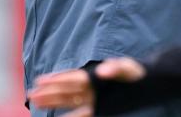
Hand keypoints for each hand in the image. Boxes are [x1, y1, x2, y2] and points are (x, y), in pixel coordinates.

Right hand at [29, 57, 146, 116]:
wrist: (149, 82)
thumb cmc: (138, 73)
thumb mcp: (129, 69)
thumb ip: (116, 67)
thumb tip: (102, 69)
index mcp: (95, 77)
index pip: (72, 79)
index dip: (57, 79)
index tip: (41, 80)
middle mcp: (91, 88)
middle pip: (66, 90)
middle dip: (49, 91)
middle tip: (31, 93)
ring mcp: (94, 99)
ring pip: (69, 101)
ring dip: (53, 102)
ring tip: (35, 101)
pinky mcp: (100, 109)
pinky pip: (81, 113)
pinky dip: (70, 116)